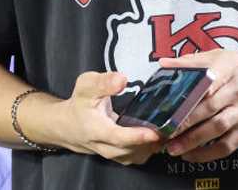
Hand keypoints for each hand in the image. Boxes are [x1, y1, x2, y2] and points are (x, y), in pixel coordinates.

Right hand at [47, 71, 162, 164]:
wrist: (67, 126)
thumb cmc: (79, 104)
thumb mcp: (86, 86)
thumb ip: (104, 82)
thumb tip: (122, 79)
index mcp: (96, 129)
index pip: (118, 137)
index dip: (136, 136)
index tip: (154, 132)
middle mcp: (104, 146)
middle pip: (130, 151)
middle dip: (150, 143)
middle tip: (170, 128)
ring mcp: (112, 154)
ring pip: (134, 157)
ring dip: (151, 148)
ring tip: (168, 132)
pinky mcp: (118, 156)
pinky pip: (135, 157)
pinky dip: (148, 149)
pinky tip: (159, 136)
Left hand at [158, 51, 237, 162]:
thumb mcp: (228, 57)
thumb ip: (196, 61)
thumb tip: (164, 64)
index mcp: (228, 66)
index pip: (200, 82)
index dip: (181, 97)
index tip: (161, 108)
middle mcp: (237, 88)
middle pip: (205, 108)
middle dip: (181, 123)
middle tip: (161, 133)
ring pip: (215, 128)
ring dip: (191, 141)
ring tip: (172, 148)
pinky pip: (228, 144)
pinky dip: (209, 153)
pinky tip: (193, 156)